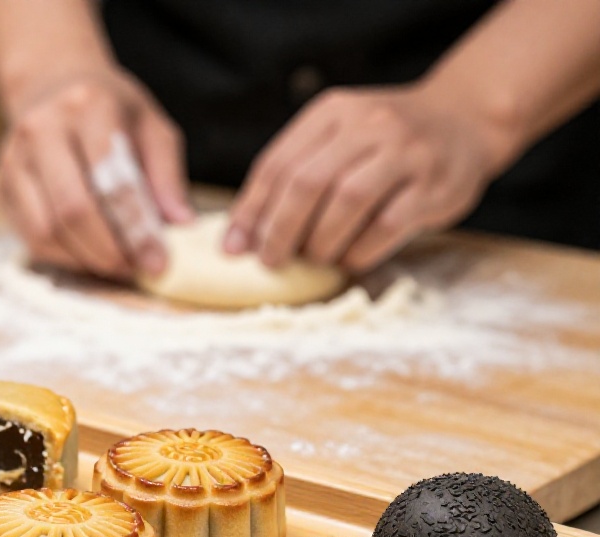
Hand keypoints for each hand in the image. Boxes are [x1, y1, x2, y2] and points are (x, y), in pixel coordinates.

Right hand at [0, 67, 192, 279]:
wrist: (53, 89)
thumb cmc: (111, 112)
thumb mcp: (152, 127)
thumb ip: (167, 175)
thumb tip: (180, 225)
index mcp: (88, 106)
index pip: (111, 178)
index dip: (136, 227)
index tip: (158, 262)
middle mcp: (42, 128)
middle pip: (74, 209)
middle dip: (108, 250)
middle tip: (134, 270)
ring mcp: (14, 159)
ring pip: (47, 230)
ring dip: (84, 259)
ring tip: (114, 266)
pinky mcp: (1, 186)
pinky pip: (30, 237)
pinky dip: (63, 257)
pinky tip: (88, 257)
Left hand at [226, 84, 516, 271]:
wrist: (465, 120)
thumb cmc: (384, 142)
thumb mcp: (338, 136)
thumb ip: (294, 173)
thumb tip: (242, 236)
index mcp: (332, 111)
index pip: (277, 163)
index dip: (251, 210)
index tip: (234, 247)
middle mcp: (369, 124)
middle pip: (308, 182)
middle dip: (280, 229)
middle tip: (269, 260)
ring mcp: (406, 152)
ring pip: (348, 201)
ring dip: (321, 241)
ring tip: (311, 259)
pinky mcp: (434, 184)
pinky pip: (388, 224)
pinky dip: (359, 250)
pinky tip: (348, 260)